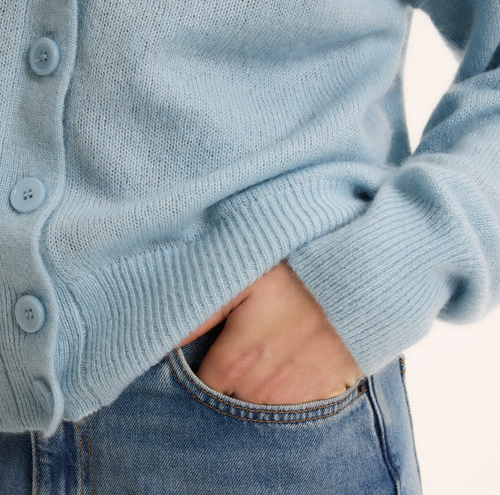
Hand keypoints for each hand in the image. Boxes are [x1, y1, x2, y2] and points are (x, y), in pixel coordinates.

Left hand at [176, 260, 364, 404]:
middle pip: (229, 397)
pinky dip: (293, 388)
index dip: (203, 363)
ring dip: (261, 384)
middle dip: (231, 376)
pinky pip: (297, 407)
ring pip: (261, 403)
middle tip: (247, 341)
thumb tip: (157, 335)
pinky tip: (297, 360)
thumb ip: (198, 311)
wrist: (361, 283)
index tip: (212, 346)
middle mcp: (258, 393)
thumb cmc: (298, 274)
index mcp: (233, 364)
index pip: (198, 386)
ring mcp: (293, 402)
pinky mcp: (323, 400)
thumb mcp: (241, 278)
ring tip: (272, 348)